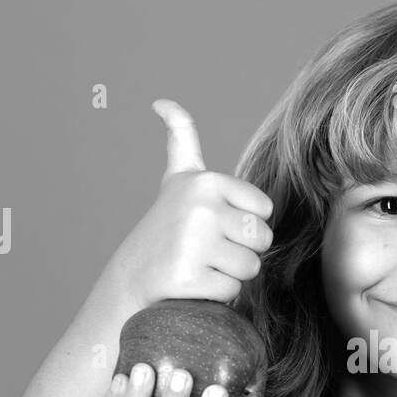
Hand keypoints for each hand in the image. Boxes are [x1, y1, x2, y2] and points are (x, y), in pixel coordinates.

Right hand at [111, 99, 274, 308]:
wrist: (133, 275)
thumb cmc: (168, 226)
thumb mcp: (178, 178)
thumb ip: (181, 138)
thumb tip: (162, 102)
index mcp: (206, 181)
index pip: (264, 210)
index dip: (245, 223)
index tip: (215, 224)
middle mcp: (199, 208)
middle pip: (262, 239)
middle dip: (242, 250)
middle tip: (209, 250)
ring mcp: (193, 244)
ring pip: (250, 268)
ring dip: (230, 273)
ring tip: (200, 264)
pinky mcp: (188, 278)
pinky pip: (232, 291)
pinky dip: (216, 293)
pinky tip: (192, 282)